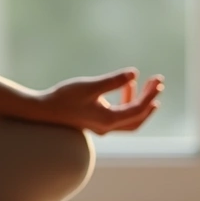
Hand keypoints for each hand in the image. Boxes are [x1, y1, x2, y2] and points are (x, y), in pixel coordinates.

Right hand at [37, 68, 162, 134]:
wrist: (42, 110)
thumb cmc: (64, 97)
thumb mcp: (90, 86)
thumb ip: (113, 80)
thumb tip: (134, 73)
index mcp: (109, 120)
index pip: (138, 109)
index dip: (150, 95)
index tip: (158, 81)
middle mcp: (108, 127)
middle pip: (138, 118)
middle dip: (150, 101)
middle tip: (158, 83)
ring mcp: (102, 126)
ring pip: (130, 119)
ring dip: (140, 102)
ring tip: (146, 83)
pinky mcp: (96, 122)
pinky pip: (120, 115)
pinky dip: (127, 102)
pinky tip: (126, 86)